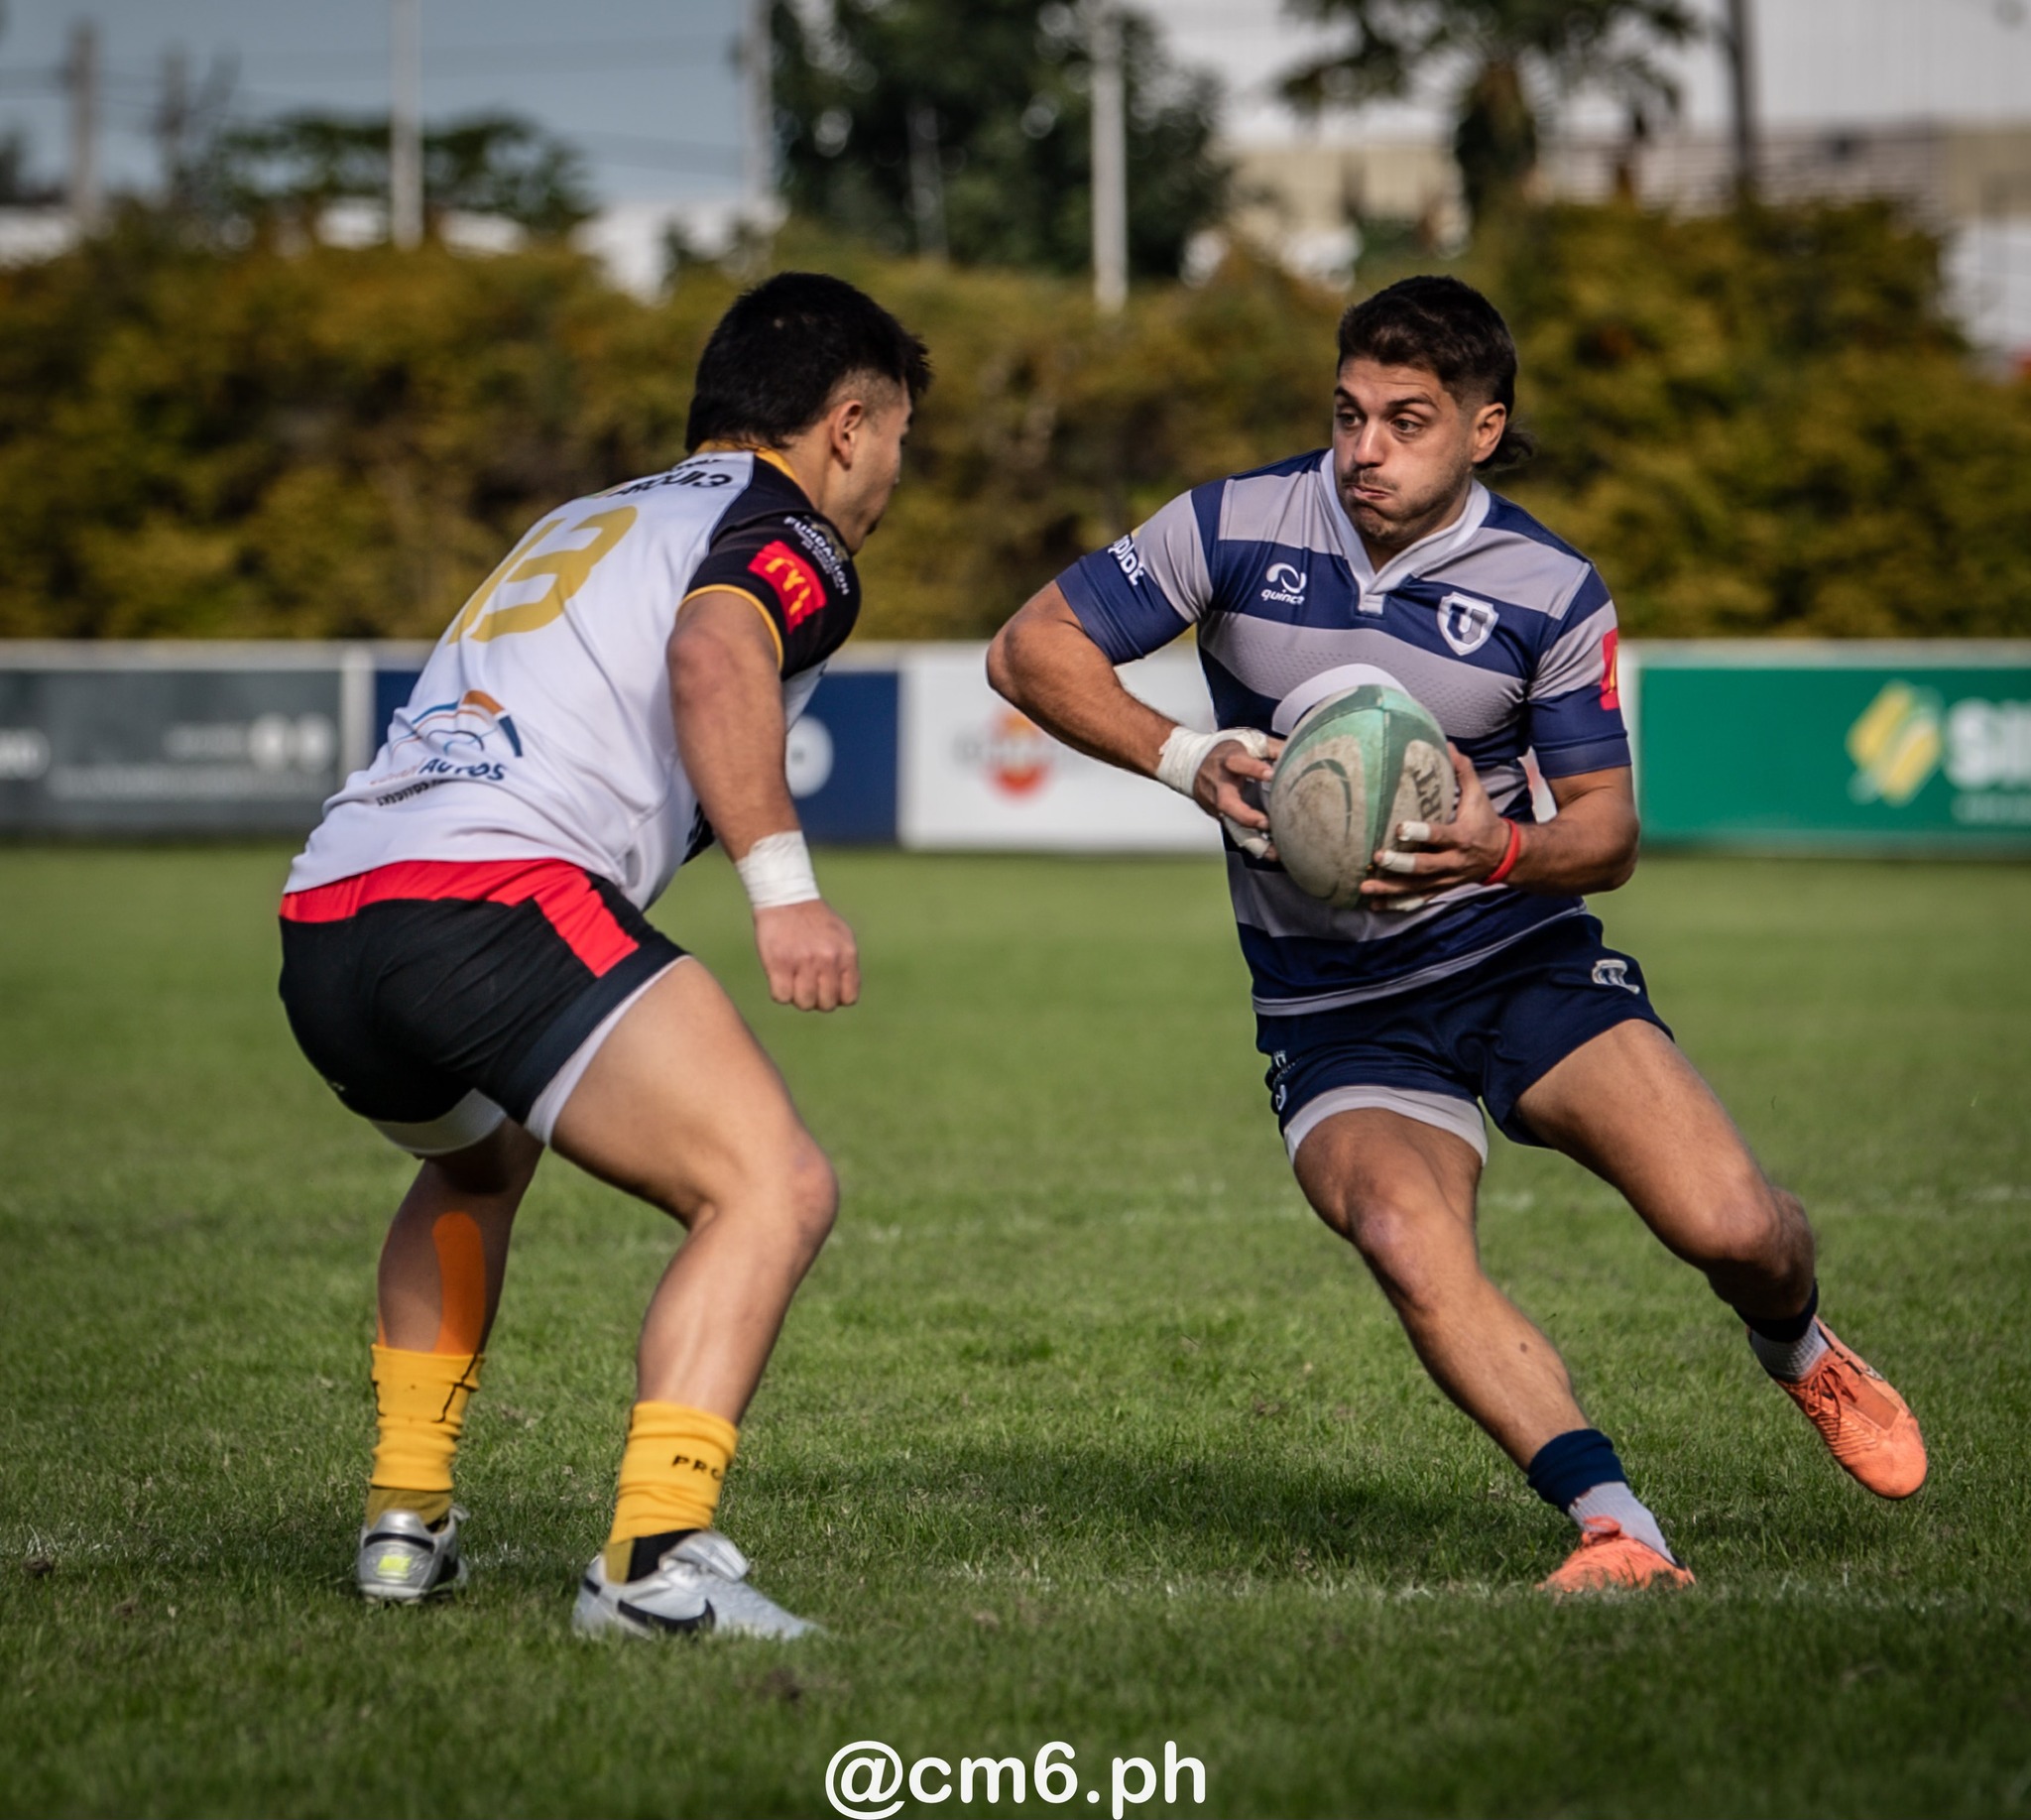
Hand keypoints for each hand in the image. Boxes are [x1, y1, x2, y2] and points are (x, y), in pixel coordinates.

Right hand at [753, 900, 859, 1010]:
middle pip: (826, 1004)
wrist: (787, 896)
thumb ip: (846, 964)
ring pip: (804, 1003)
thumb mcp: (841, 936)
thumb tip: (846, 994)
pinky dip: (780, 993)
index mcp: (846, 954)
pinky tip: (780, 979)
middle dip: (817, 1000)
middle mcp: (828, 959)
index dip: (836, 998)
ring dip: (797, 997)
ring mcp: (803, 962)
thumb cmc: (814, 919)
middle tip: (807, 986)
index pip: (849, 998)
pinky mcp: (779, 963)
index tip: (826, 989)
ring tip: (793, 982)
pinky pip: (782, 997)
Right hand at [1193, 733, 1283, 855]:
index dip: (1254, 769)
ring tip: (1277, 852)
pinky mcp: (1221, 817)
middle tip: (1267, 824)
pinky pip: (1237, 833)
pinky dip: (1256, 845)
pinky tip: (1274, 853)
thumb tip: (1300, 750)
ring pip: (1233, 825)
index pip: (1239, 764)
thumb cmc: (1225, 751)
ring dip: (1255, 840)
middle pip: (1228, 804)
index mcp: (1228, 761)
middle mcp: (1220, 785)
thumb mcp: (1247, 741)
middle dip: (1247, 816)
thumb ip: (1272, 747)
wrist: (1189, 763)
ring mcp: (1218, 805)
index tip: (1271, 775)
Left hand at [1360, 744, 1511, 906]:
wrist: (1503, 856)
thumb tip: (1448, 743)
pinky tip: (1375, 905)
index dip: (1422, 833)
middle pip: (1425, 866)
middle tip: (1377, 857)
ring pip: (1417, 887)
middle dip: (1401, 864)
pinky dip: (1397, 904)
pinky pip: (1418, 900)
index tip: (1400, 828)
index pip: (1441, 835)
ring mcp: (1446, 879)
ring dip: (1391, 889)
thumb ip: (1463, 771)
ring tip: (1365, 886)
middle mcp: (1454, 861)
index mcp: (1462, 837)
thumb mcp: (1479, 795)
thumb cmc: (1484, 821)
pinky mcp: (1441, 889)